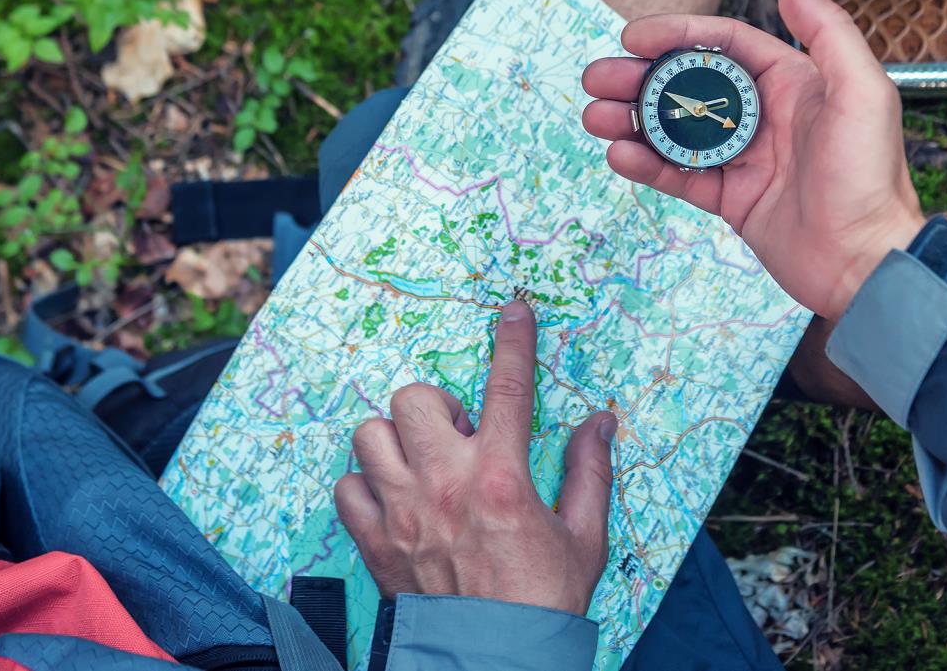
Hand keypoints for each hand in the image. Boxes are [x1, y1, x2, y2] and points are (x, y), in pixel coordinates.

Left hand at [333, 301, 617, 615]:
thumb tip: (600, 423)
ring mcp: (402, 512)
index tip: (514, 311)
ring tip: (422, 462)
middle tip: (459, 435)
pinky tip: (392, 496)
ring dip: (395, 440)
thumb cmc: (543, 602)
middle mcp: (445, 484)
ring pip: (370, 435)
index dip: (513, 341)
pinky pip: (346, 487)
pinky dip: (363, 485)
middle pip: (415, 399)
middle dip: (437, 405)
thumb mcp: (585, 536)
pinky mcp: (374, 542)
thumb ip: (590, 472)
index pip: (508, 387)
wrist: (495, 662)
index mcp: (502, 477)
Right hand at [581, 0, 925, 318]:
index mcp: (792, 81)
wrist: (868, 263)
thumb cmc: (870, 175)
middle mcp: (765, 114)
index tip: (632, 36)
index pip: (723, 43)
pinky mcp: (733, 199)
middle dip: (639, 78)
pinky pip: (681, 175)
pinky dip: (647, 164)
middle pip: (688, 83)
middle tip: (596, 78)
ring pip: (676, 129)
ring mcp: (746, 157)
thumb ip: (825, 29)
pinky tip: (620, 155)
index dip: (676, 34)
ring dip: (633, 120)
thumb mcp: (860, 90)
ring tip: (595, 116)